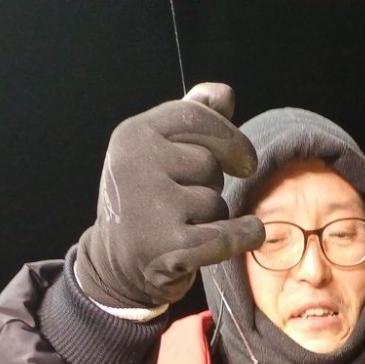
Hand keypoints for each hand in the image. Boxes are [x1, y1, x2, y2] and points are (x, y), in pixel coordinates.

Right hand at [77, 83, 265, 308]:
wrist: (115, 268)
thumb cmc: (144, 203)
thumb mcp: (155, 154)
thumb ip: (190, 121)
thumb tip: (224, 94)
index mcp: (133, 135)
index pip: (197, 117)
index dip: (229, 136)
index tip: (246, 160)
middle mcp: (137, 165)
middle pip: (209, 163)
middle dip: (208, 184)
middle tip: (183, 204)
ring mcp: (153, 206)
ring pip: (216, 201)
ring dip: (212, 216)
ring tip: (182, 226)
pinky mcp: (172, 247)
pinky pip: (229, 234)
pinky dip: (245, 235)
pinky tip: (249, 234)